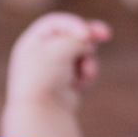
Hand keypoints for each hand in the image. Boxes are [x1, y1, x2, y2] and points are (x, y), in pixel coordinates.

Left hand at [2, 13, 110, 136]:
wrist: (41, 113)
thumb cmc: (44, 78)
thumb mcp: (60, 49)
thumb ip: (78, 38)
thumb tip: (89, 43)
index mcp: (31, 42)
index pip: (56, 23)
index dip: (74, 24)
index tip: (87, 34)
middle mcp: (41, 54)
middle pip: (71, 35)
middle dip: (88, 38)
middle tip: (106, 34)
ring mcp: (55, 69)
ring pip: (82, 54)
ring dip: (88, 61)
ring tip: (84, 73)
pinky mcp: (67, 83)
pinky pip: (84, 72)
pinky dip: (86, 77)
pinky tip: (79, 87)